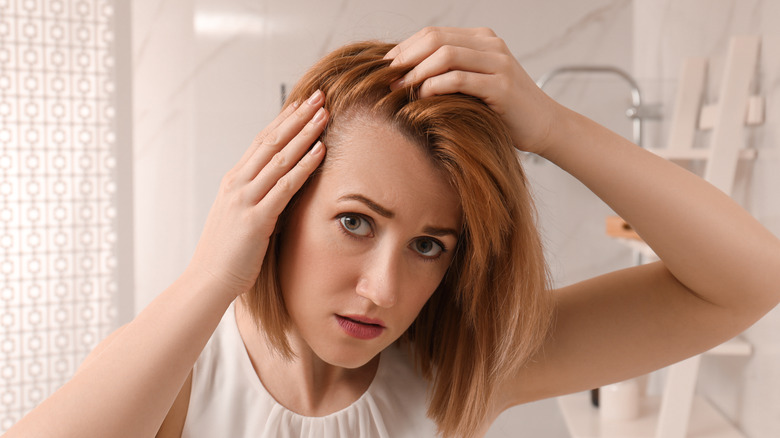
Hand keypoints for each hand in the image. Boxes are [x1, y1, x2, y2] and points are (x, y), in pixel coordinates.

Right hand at [186, 90, 327, 299]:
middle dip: (297, 116)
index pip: (261, 142)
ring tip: (324, 114)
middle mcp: (237, 183)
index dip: (283, 121)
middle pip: (271, 141)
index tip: (301, 104)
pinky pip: (285, 186)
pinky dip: (304, 165)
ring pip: (279, 157)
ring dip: (304, 133)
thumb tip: (278, 190)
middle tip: (318, 96)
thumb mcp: (239, 217)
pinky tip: (320, 150)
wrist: (207, 281)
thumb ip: (256, 199)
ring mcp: (245, 199)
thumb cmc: (227, 254)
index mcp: (233, 181)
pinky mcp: (256, 219)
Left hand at [385, 27, 559, 154]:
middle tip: (386, 79)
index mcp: (481, 39)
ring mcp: (498, 63)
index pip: (433, 33)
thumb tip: (403, 76)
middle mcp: (490, 45)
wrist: (543, 125)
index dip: (404, 48)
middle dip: (406, 58)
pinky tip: (422, 98)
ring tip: (400, 89)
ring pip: (446, 55)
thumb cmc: (502, 110)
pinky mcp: (501, 86)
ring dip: (416, 72)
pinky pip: (460, 79)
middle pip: (435, 39)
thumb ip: (448, 73)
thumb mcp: (474, 84)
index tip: (384, 68)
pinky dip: (435, 86)